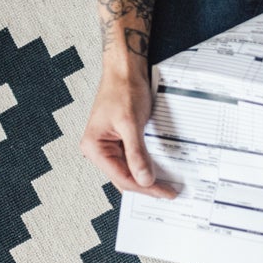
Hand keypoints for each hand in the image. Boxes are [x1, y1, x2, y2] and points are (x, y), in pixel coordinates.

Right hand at [80, 70, 177, 198]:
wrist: (125, 70)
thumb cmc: (123, 89)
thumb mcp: (131, 123)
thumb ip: (137, 154)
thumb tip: (144, 179)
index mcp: (94, 147)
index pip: (122, 177)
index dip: (145, 187)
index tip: (165, 193)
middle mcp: (97, 149)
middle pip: (124, 177)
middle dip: (146, 186)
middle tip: (168, 193)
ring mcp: (108, 146)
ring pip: (128, 171)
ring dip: (146, 177)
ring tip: (165, 186)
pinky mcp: (119, 141)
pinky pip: (132, 159)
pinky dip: (145, 165)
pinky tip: (158, 170)